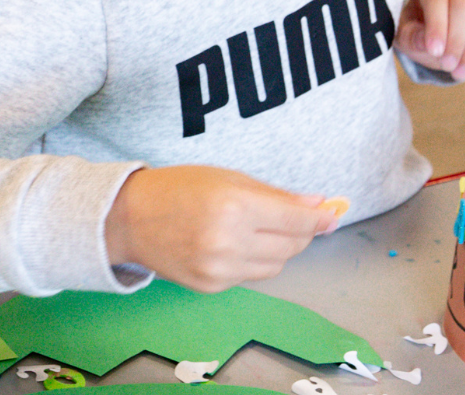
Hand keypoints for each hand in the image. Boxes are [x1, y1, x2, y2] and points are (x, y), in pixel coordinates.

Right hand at [104, 165, 337, 292]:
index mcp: (235, 207)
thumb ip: (275, 195)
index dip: (319, 219)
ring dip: (280, 247)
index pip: (295, 221)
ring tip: (262, 227)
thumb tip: (317, 206)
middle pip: (291, 246)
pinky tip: (240, 241)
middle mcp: (229, 242)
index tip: (332, 215)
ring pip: (276, 265)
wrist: (132, 218)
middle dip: (301, 231)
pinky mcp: (211, 287)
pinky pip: (252, 275)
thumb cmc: (181, 187)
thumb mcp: (230, 177)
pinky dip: (256, 259)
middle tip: (298, 216)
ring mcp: (219, 270)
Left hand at [395, 0, 464, 81]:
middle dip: (457, 39)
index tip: (435, 52)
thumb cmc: (419, 27)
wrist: (441, 25)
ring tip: (460, 73)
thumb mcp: (406, 32)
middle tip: (448, 66)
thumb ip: (411, 37)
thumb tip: (426, 44)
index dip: (437, 25)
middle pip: (464, 5)